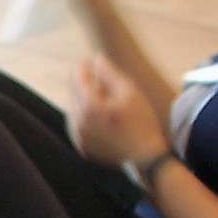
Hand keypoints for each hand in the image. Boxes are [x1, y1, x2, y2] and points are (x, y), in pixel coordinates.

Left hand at [65, 53, 168, 172]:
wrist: (145, 157)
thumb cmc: (141, 123)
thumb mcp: (130, 92)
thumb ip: (110, 73)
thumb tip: (97, 60)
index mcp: (88, 107)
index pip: (77, 77)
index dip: (85, 66)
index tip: (94, 61)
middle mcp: (77, 122)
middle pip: (73, 92)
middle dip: (85, 83)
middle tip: (103, 80)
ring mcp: (77, 136)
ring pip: (74, 108)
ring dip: (85, 100)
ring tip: (107, 100)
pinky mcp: (81, 146)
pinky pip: (77, 124)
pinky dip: (85, 116)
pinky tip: (103, 117)